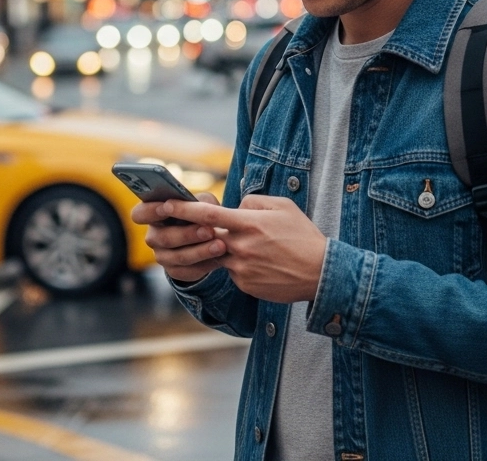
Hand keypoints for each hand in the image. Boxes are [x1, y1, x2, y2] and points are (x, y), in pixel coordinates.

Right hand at [132, 192, 226, 283]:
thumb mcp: (201, 202)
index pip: (140, 214)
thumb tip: (201, 205)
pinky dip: (205, 265)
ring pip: (178, 257)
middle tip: (209, 230)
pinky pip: (188, 271)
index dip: (150, 211)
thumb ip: (199, 201)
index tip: (167, 207)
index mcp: (153, 215)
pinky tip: (219, 259)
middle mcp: (153, 237)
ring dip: (201, 251)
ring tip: (220, 245)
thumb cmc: (200, 213)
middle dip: (188, 234)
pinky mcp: (175, 271)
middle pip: (163, 238)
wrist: (208, 238)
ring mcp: (162, 256)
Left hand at [155, 194, 326, 303]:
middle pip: (208, 237)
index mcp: (249, 224)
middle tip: (198, 227)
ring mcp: (241, 269)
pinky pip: (234, 272)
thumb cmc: (303, 236)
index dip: (183, 209)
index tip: (165, 204)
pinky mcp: (245, 285)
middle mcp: (241, 247)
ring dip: (229, 250)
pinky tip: (265, 264)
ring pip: (221, 255)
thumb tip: (236, 206)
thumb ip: (254, 202)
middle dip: (200, 232)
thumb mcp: (283, 207)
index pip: (207, 215)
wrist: (322, 274)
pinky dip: (242, 266)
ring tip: (259, 248)